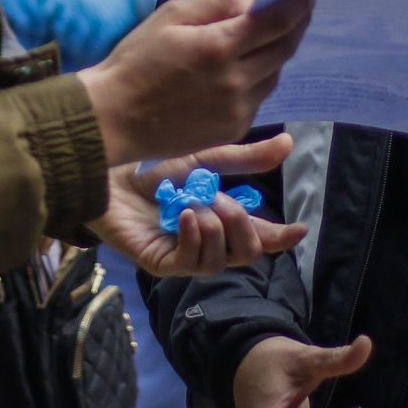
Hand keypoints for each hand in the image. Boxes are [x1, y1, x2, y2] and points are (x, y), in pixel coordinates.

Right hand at [79, 0, 313, 164]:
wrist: (114, 117)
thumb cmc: (137, 60)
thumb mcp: (171, 15)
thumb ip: (218, 4)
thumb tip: (253, 5)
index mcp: (218, 47)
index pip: (275, 22)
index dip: (297, 4)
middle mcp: (235, 81)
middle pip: (284, 50)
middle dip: (296, 27)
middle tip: (301, 11)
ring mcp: (236, 110)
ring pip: (274, 75)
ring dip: (276, 55)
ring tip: (268, 40)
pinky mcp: (233, 130)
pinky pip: (259, 99)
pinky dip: (258, 80)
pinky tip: (245, 70)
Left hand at [96, 135, 308, 277]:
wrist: (107, 171)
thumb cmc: (151, 167)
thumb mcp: (204, 159)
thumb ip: (244, 158)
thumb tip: (288, 143)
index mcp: (218, 219)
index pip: (257, 236)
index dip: (281, 237)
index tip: (300, 229)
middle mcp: (204, 241)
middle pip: (246, 255)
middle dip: (243, 227)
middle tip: (224, 200)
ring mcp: (182, 255)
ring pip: (220, 262)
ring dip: (215, 228)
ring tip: (197, 204)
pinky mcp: (159, 263)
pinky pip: (192, 263)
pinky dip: (196, 237)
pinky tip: (186, 216)